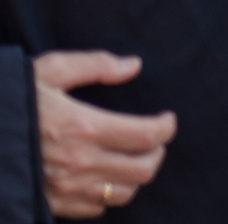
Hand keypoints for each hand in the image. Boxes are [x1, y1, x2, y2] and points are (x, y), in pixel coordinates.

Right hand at [35, 52, 175, 218]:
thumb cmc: (11, 99)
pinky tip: (103, 176)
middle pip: (143, 169)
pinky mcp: (51, 203)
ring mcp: (65, 188)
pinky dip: (107, 194)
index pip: (146, 136)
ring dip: (135, 176)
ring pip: (123, 193)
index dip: (166, 128)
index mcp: (83, 127)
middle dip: (157, 153)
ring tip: (132, 158)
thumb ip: (94, 65)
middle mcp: (79, 163)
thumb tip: (132, 65)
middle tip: (154, 139)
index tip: (167, 119)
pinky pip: (95, 209)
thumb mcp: (48, 70)